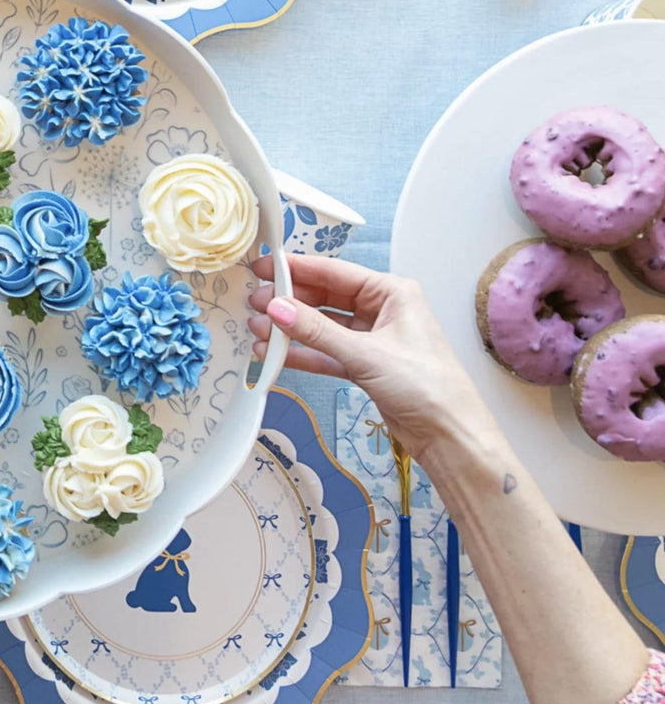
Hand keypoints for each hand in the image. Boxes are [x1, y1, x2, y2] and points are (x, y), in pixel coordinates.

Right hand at [248, 253, 492, 459]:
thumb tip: (275, 308)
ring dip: (291, 330)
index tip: (264, 267)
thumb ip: (317, 331)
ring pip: (322, 327)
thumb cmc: (424, 386)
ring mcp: (372, 339)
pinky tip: (274, 355)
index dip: (297, 269)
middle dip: (289, 302)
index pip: (335, 273)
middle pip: (325, 298)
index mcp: (392, 292)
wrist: (450, 436)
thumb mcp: (366, 354)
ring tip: (256, 331)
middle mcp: (382, 310)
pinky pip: (327, 352)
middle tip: (254, 304)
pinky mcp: (365, 365)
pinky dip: (302, 354)